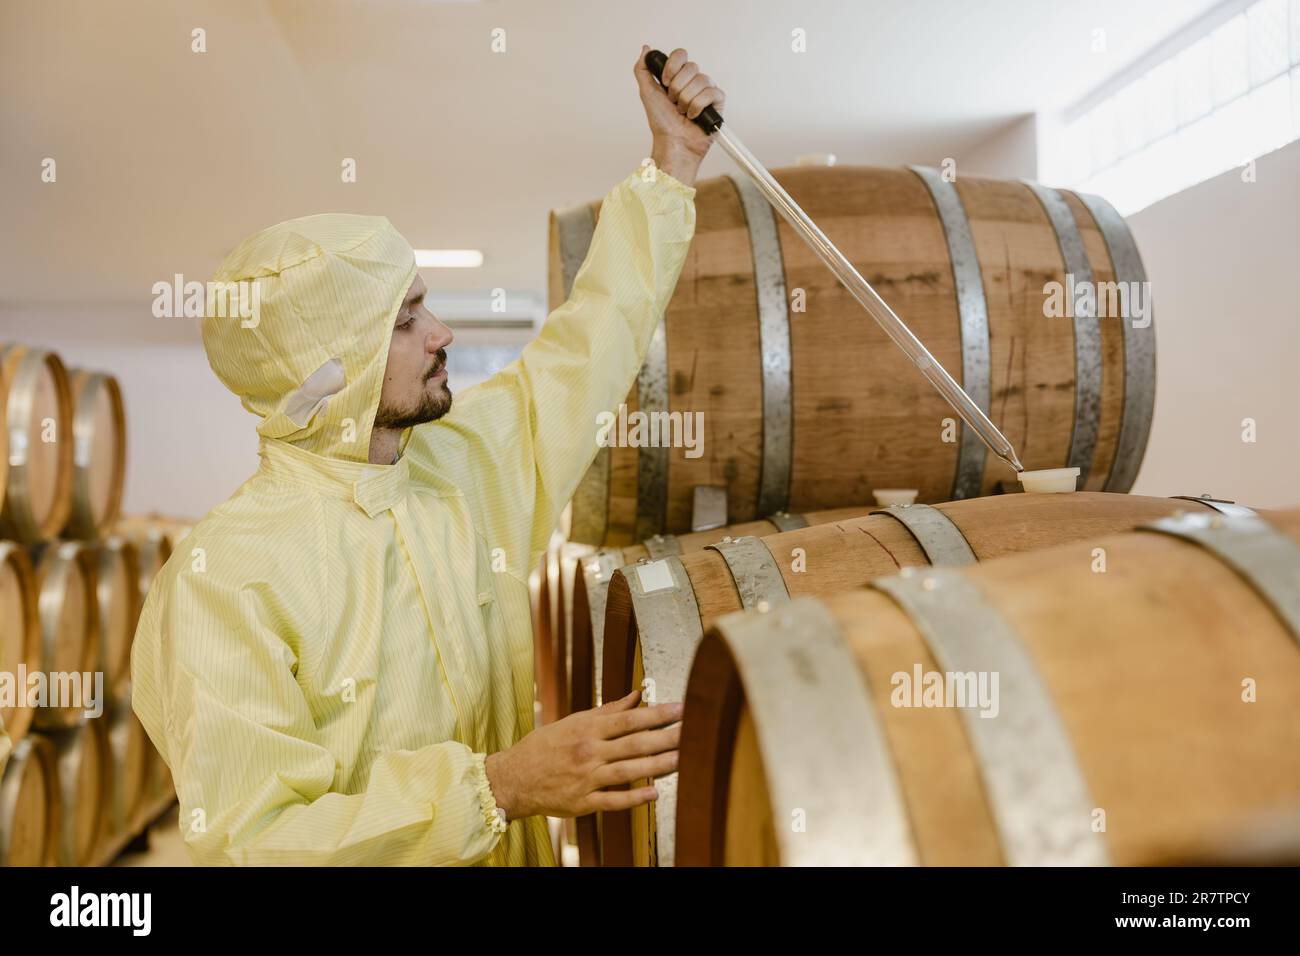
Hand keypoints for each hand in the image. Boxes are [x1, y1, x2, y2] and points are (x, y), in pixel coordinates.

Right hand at [484, 687, 681, 818]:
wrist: (514, 777)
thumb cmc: (545, 746)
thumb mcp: (573, 721)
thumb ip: (607, 711)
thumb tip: (637, 696)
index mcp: (588, 728)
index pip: (631, 719)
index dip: (659, 714)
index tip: (682, 709)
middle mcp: (590, 751)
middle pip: (635, 743)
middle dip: (667, 737)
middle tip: (694, 732)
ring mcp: (587, 778)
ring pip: (629, 770)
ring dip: (658, 765)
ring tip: (684, 759)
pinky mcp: (583, 801)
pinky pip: (613, 800)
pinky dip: (634, 798)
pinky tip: (655, 793)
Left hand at [633, 45, 725, 184]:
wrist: (672, 142)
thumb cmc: (661, 122)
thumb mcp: (646, 92)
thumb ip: (643, 69)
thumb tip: (646, 48)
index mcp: (678, 76)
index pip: (680, 55)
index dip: (672, 66)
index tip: (664, 82)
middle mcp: (693, 80)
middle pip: (691, 67)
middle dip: (677, 88)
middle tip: (674, 103)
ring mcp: (706, 90)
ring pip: (701, 80)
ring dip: (686, 100)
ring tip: (683, 112)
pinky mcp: (717, 102)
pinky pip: (711, 93)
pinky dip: (698, 106)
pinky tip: (694, 116)